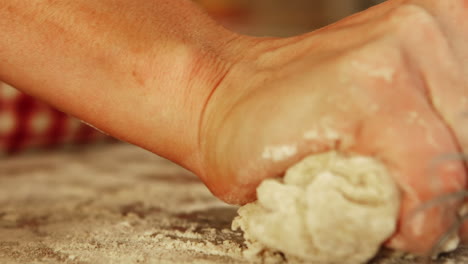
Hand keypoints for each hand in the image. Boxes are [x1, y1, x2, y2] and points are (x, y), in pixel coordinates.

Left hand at [198, 0, 467, 254]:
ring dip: (451, 145)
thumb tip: (409, 230)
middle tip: (406, 193)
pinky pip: (465, 78)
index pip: (441, 177)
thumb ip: (356, 218)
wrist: (229, 87)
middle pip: (466, 147)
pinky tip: (423, 122)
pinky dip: (452, 111)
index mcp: (368, 92)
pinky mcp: (428, 20)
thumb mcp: (287, 195)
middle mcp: (403, 47)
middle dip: (442, 183)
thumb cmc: (244, 136)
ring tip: (411, 156)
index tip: (403, 228)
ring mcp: (420, 27)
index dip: (426, 219)